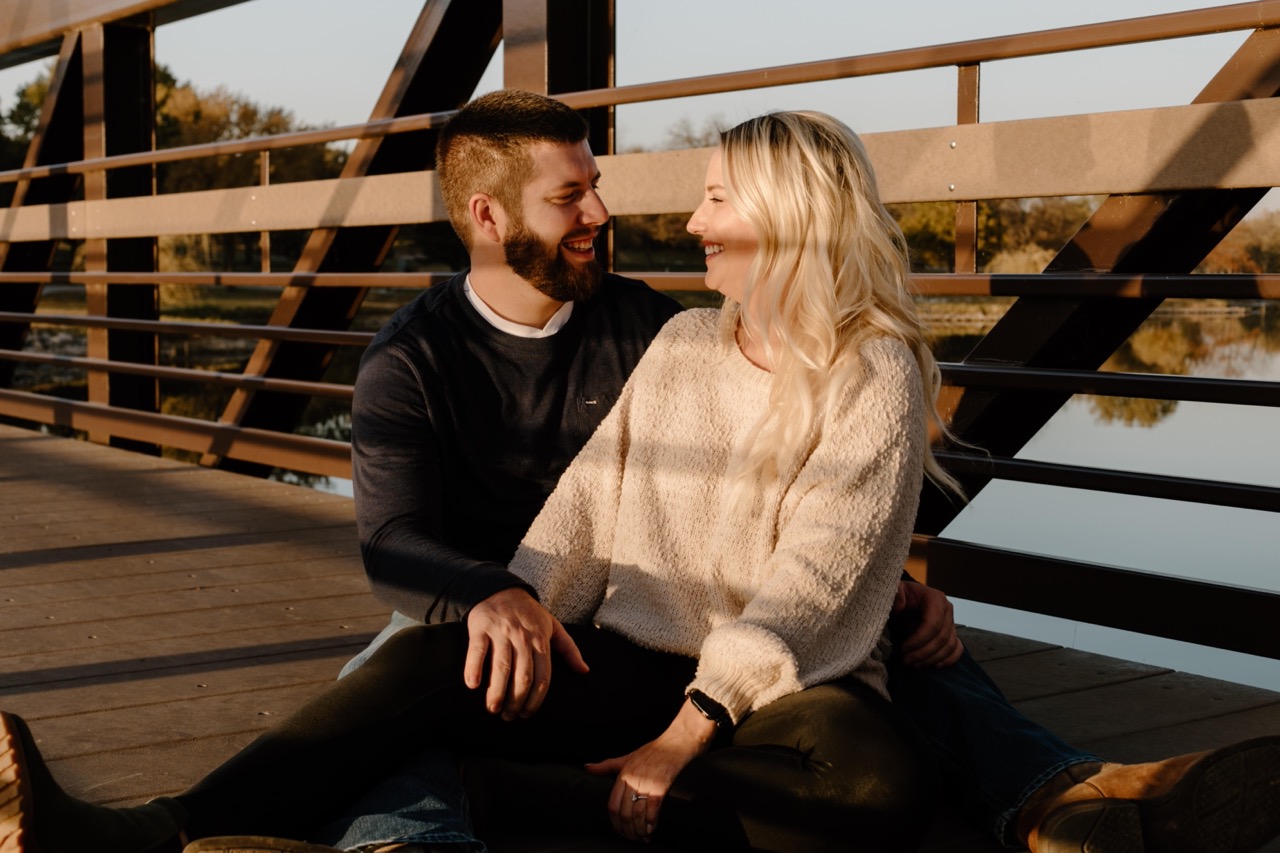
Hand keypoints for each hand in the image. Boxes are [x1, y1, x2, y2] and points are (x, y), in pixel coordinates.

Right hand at [464, 587, 587, 719]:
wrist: (500, 589)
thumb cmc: (528, 613)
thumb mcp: (553, 626)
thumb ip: (569, 649)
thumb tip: (584, 671)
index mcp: (541, 640)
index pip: (543, 677)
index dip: (536, 700)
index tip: (527, 714)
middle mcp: (522, 637)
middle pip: (522, 676)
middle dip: (516, 701)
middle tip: (508, 716)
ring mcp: (501, 632)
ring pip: (500, 667)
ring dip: (496, 692)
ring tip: (493, 709)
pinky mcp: (480, 628)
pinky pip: (477, 651)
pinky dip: (473, 668)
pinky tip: (472, 685)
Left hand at [584, 700, 717, 842]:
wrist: (676, 742)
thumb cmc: (652, 751)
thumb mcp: (626, 757)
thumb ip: (607, 766)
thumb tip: (586, 767)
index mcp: (622, 774)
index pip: (612, 805)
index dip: (615, 823)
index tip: (620, 831)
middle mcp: (632, 779)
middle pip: (624, 813)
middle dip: (628, 831)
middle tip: (634, 839)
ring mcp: (647, 782)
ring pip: (638, 813)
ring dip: (640, 830)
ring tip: (643, 838)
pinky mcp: (661, 785)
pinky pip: (653, 808)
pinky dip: (652, 822)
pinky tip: (652, 829)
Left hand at [893, 580, 963, 666]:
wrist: (906, 600)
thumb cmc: (900, 597)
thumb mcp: (894, 593)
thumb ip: (895, 597)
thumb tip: (899, 606)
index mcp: (935, 598)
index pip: (933, 624)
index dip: (918, 639)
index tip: (903, 648)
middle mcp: (947, 609)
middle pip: (941, 637)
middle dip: (923, 653)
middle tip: (906, 660)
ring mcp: (951, 622)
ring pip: (949, 646)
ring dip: (932, 659)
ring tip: (914, 664)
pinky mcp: (952, 633)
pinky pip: (956, 649)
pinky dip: (948, 659)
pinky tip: (935, 666)